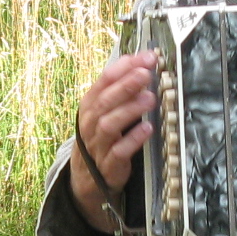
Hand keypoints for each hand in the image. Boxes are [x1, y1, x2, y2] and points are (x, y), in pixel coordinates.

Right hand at [71, 50, 159, 231]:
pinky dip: (133, 139)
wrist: (87, 177)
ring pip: (109, 124)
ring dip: (129, 110)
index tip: (146, 58)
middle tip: (146, 74)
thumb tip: (142, 63)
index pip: (104, 80)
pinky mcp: (109, 164)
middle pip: (105, 101)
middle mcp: (91, 122)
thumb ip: (121, 88)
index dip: (125, 67)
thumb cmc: (100, 136)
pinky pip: (119, 151)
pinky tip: (147, 129)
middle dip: (126, 86)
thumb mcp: (105, 110)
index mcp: (90, 104)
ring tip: (149, 99)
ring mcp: (98, 144)